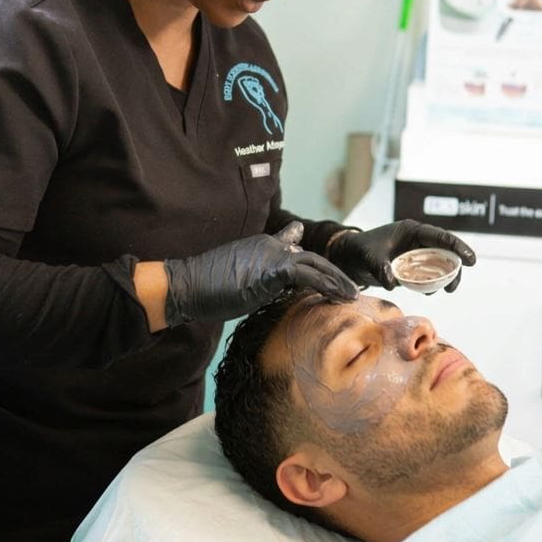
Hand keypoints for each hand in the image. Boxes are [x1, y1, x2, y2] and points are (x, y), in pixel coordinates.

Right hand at [164, 221, 357, 325]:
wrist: (189, 284)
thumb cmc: (206, 286)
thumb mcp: (237, 277)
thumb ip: (257, 278)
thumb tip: (269, 286)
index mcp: (261, 246)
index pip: (292, 247)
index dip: (311, 260)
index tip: (327, 273)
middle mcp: (270, 245)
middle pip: (310, 257)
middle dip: (332, 273)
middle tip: (349, 287)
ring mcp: (273, 255)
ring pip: (315, 264)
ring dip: (337, 280)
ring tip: (352, 295)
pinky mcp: (274, 269)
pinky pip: (310, 276)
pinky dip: (328, 285)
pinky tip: (341, 296)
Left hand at [327, 219, 475, 291]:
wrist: (349, 257)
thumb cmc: (359, 249)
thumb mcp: (369, 256)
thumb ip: (381, 267)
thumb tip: (393, 283)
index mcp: (411, 231)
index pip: (439, 236)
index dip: (457, 246)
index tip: (471, 259)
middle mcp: (416, 241)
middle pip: (444, 252)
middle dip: (454, 267)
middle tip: (454, 286)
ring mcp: (414, 253)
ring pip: (438, 264)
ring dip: (444, 277)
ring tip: (446, 290)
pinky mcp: (410, 266)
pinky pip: (427, 274)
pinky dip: (431, 283)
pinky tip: (429, 292)